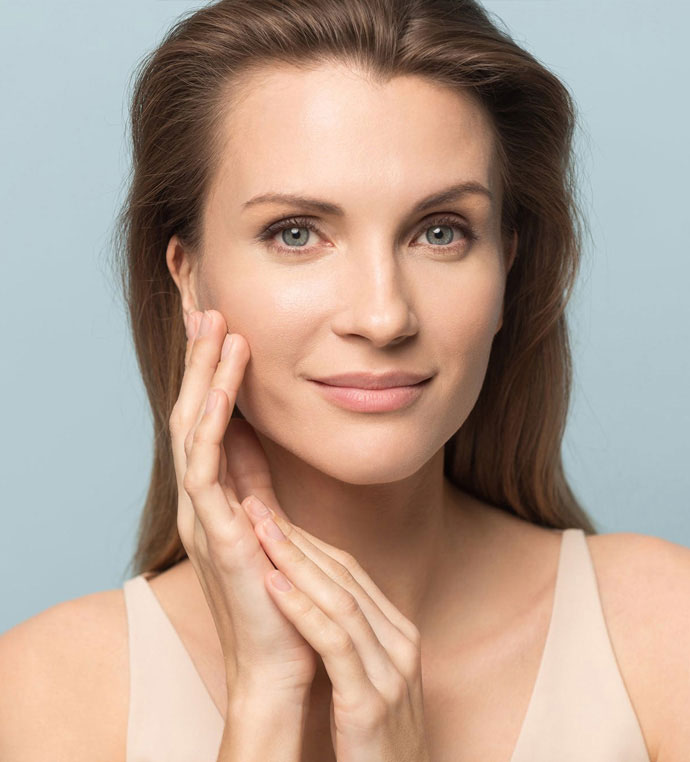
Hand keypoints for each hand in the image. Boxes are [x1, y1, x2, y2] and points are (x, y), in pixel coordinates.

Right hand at [169, 308, 316, 699]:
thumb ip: (256, 479)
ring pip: (193, 430)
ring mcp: (204, 515)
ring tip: (217, 329)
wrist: (283, 661)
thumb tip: (254, 436)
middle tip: (209, 310)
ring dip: (205, 378)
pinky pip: (206, 468)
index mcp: (216, 495)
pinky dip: (211, 424)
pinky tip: (221, 388)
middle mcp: (202, 499)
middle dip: (200, 361)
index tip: (222, 327)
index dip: (211, 372)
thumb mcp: (267, 519)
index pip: (207, 419)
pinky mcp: (216, 534)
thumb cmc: (279, 594)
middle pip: (193, 413)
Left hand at [242, 498, 431, 761]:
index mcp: (400, 634)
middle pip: (345, 577)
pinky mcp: (369, 703)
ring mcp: (390, 673)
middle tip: (259, 507)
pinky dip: (301, 608)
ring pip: (339, 600)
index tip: (273, 516)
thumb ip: (353, 637)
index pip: (351, 573)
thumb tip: (314, 596)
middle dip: (298, 539)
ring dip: (294, 560)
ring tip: (259, 530)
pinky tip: (272, 584)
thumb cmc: (373, 740)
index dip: (309, 541)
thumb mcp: (369, 679)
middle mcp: (401, 645)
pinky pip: (334, 643)